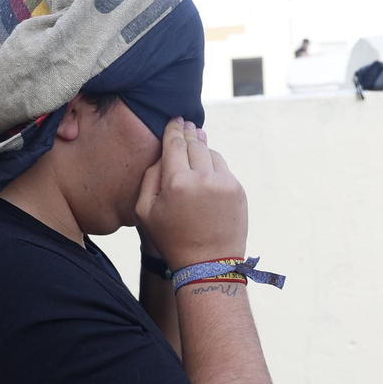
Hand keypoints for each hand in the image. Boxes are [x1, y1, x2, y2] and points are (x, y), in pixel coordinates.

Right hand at [135, 119, 248, 269]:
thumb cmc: (172, 239)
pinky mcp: (237, 190)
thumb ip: (149, 177)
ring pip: (211, 153)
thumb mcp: (145, 212)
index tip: (175, 119)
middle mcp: (202, 178)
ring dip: (202, 148)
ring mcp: (224, 183)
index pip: (174, 143)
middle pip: (195, 143)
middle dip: (189, 132)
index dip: (173, 128)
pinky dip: (214, 165)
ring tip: (196, 144)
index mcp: (176, 182)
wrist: (208, 264)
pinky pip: (223, 168)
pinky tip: (206, 168)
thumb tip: (163, 154)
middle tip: (186, 124)